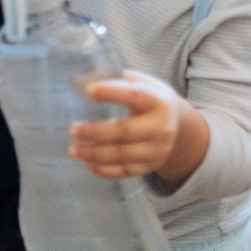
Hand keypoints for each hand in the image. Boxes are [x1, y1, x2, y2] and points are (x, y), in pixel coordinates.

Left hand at [68, 70, 202, 182]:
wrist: (178, 124)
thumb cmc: (148, 98)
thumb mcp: (139, 82)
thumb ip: (112, 78)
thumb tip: (76, 79)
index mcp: (156, 101)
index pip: (134, 95)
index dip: (111, 93)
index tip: (88, 91)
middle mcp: (160, 127)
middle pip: (125, 131)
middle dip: (96, 132)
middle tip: (73, 129)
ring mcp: (156, 150)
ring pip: (123, 155)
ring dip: (94, 154)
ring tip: (73, 150)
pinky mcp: (151, 166)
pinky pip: (126, 171)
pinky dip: (104, 170)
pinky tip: (87, 163)